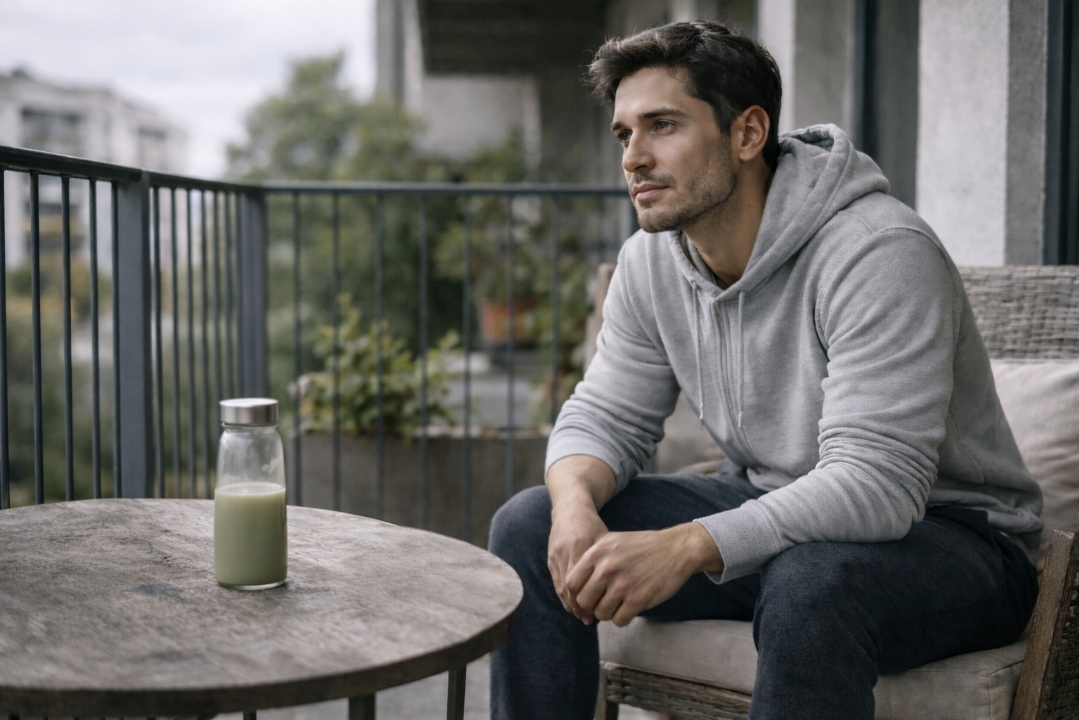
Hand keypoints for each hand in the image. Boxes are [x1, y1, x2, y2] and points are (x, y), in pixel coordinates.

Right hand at [544, 455, 617, 623]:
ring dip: (571, 604)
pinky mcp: (550, 556)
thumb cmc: (592, 525)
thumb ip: (611, 561)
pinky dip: (564, 595)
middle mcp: (567, 551)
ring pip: (561, 587)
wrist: (570, 508)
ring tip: (583, 615)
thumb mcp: (605, 540)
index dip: (591, 600)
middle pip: (571, 589)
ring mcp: (555, 554)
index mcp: (582, 546)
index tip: (600, 612)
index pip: (584, 582)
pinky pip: (556, 582)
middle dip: (580, 606)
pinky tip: (573, 604)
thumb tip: (625, 587)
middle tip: (591, 619)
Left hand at [566, 523, 722, 626]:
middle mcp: (606, 568)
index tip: (585, 597)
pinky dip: (622, 618)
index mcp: (596, 552)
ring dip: (608, 613)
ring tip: (618, 604)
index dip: (576, 594)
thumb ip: (591, 559)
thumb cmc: (642, 546)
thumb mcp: (612, 542)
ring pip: (601, 613)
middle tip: (602, 603)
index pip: (571, 583)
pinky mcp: (638, 599)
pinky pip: (619, 620)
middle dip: (591, 606)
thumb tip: (573, 584)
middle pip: (584, 601)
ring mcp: (622, 585)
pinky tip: (629, 608)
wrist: (676, 549)